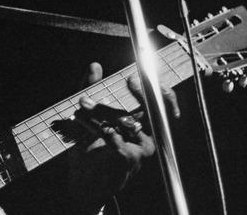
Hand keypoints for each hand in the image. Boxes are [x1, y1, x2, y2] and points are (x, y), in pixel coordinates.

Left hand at [67, 62, 179, 211]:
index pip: (163, 103)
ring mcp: (141, 148)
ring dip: (102, 110)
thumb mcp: (88, 113)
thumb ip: (90, 87)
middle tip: (128, 80)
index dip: (158, 89)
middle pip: (151, 109)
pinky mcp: (128, 158)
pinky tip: (83, 120)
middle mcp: (148, 135)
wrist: (84, 182)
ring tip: (83, 103)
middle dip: (138, 93)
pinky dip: (98, 127)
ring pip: (125, 120)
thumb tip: (95, 65)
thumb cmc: (90, 146)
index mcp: (143, 123)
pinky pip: (115, 137)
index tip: (137, 76)